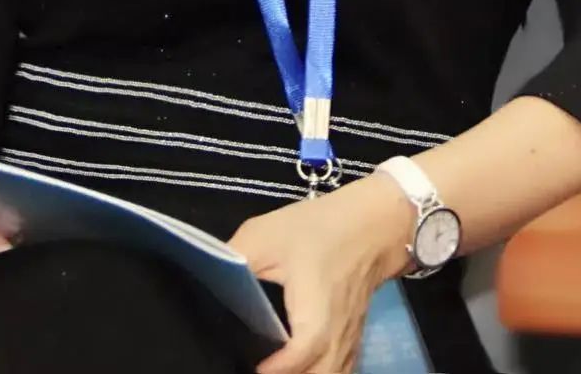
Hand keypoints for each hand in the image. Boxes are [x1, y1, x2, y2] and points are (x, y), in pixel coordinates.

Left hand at [229, 174, 412, 373]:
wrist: (373, 222)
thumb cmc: (318, 229)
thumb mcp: (266, 236)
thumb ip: (233, 260)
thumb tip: (207, 276)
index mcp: (314, 324)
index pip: (289, 369)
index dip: (264, 372)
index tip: (238, 362)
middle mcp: (334, 346)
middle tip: (251, 362)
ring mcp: (347, 348)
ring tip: (271, 363)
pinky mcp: (351, 343)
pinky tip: (297, 367)